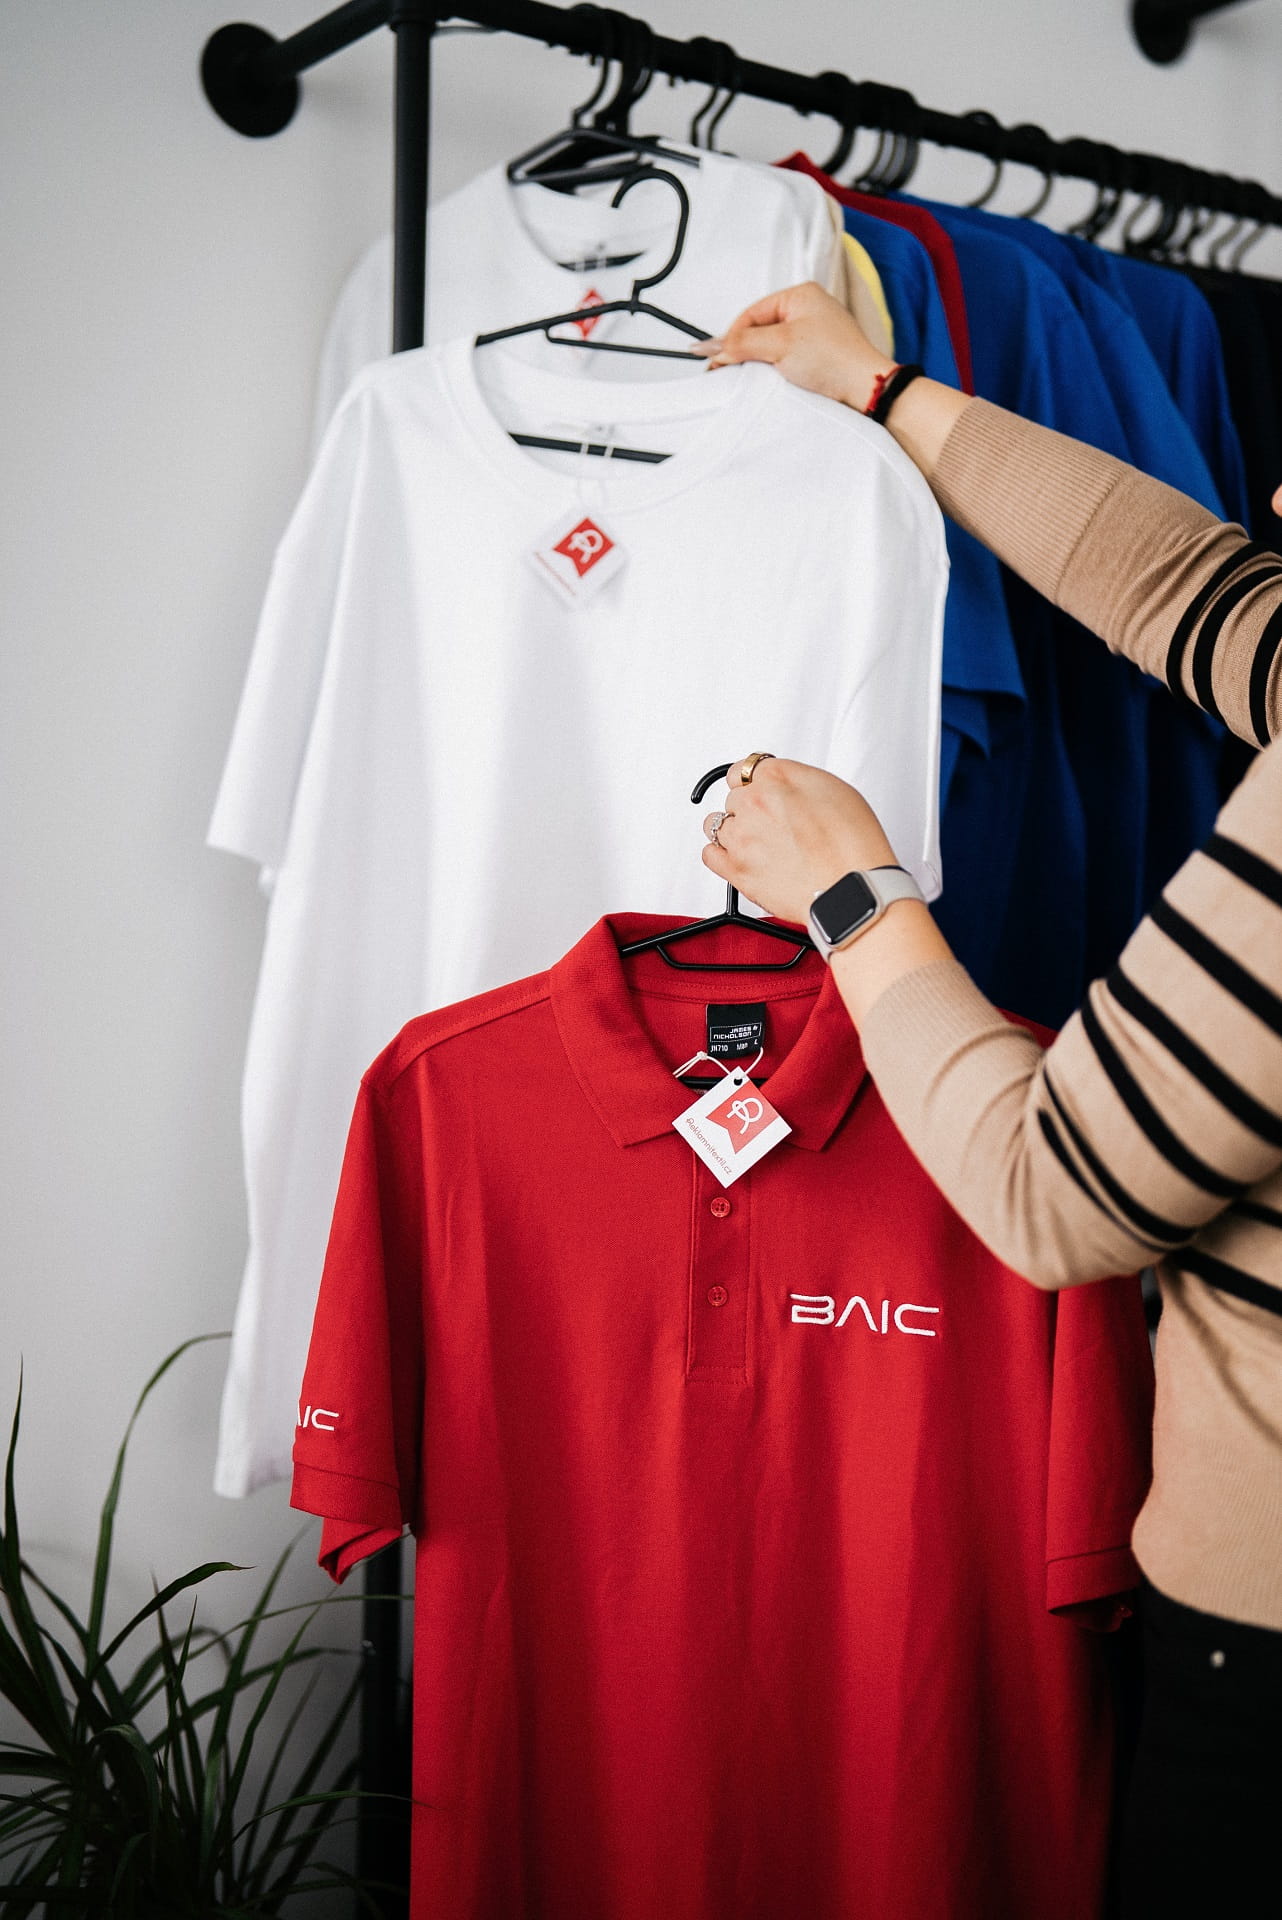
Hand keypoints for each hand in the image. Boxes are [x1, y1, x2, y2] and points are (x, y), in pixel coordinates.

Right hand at [695, 282, 893, 412]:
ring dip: (759, 362)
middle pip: (760, 328)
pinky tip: (770, 380)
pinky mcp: (819, 356)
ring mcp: (815, 332)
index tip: (715, 360)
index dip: (731, 337)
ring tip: (749, 377)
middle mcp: (808, 309)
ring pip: (772, 345)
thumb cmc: (833, 359)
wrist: (867, 389)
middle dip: (744, 349)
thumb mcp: (780, 345)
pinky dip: (774, 369)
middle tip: (726, 371)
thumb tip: (709, 346)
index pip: (752, 313)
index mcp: (800, 294)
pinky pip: (786, 358)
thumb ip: (742, 343)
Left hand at [702, 756, 898, 926]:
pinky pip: (709, 854)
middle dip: (750, 810)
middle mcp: (754, 802)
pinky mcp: (736, 869)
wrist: (851, 888)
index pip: (745, 769)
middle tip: (774, 826)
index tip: (757, 792)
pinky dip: (719, 855)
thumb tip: (784, 786)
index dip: (753, 783)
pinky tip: (738, 858)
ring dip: (735, 832)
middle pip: (733, 799)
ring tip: (759, 845)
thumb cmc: (852, 845)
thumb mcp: (835, 789)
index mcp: (777, 777)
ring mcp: (741, 836)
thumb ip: (798, 782)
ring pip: (717, 824)